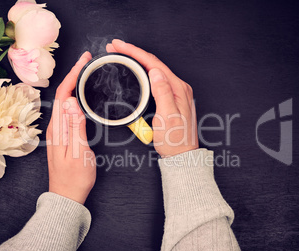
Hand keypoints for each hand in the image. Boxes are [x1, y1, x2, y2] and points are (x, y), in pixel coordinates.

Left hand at [46, 52, 95, 203]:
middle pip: (62, 94)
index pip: (64, 95)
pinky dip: (74, 97)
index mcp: (58, 129)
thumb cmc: (75, 178)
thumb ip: (76, 128)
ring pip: (64, 101)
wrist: (67, 196)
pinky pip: (67, 111)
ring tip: (85, 72)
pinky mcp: (63, 136)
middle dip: (73, 74)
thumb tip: (73, 103)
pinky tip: (80, 96)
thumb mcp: (79, 153)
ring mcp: (58, 132)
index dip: (73, 75)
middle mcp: (55, 128)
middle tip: (87, 61)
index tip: (83, 61)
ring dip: (73, 84)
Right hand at [106, 40, 198, 156]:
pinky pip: (155, 79)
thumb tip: (155, 72)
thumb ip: (163, 93)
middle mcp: (178, 87)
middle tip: (116, 46)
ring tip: (123, 53)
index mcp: (178, 89)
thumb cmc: (175, 140)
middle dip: (134, 52)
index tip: (120, 46)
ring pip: (154, 69)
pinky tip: (136, 70)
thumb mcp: (168, 117)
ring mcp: (175, 92)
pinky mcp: (171, 98)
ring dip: (137, 60)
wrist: (181, 155)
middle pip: (154, 63)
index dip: (135, 52)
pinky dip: (142, 71)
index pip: (154, 63)